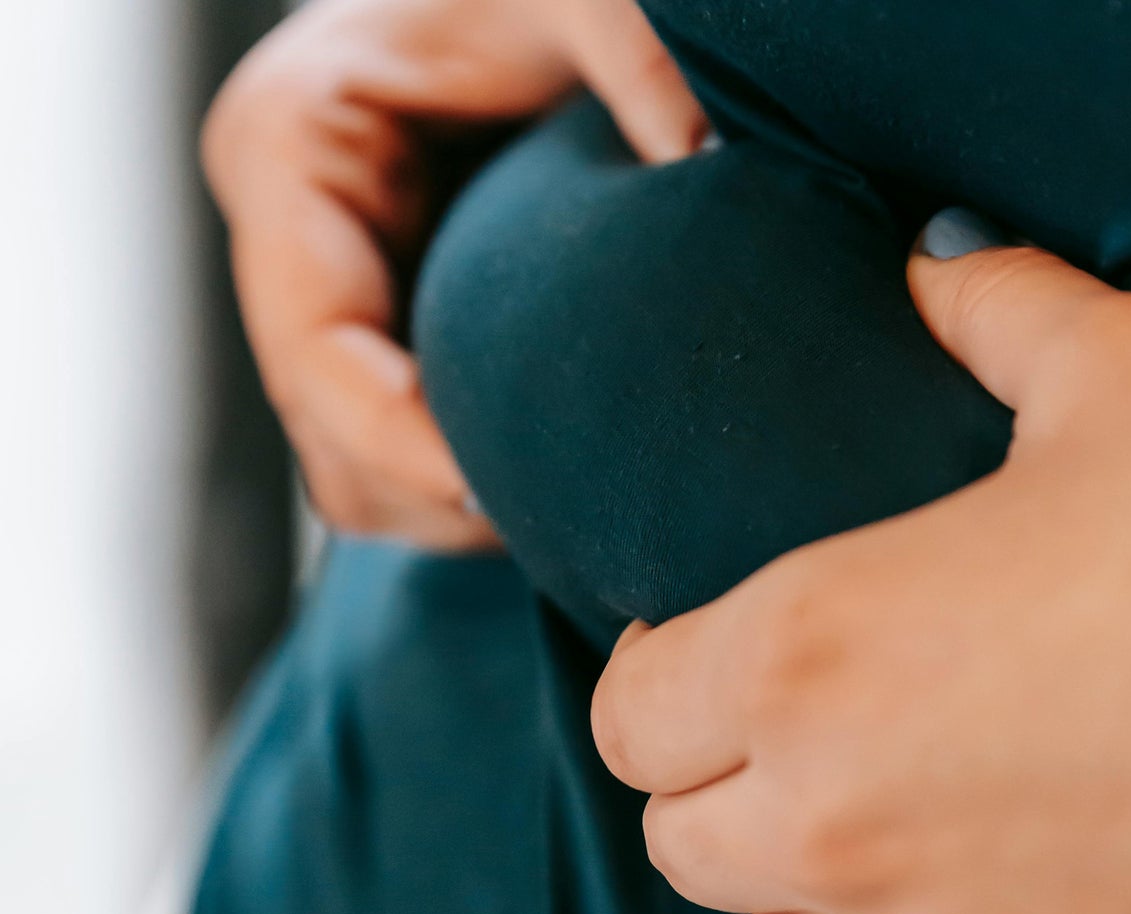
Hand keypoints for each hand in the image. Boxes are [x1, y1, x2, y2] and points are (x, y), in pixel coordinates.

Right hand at [203, 0, 706, 548]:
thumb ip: (630, 51)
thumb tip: (707, 160)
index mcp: (290, 153)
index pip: (317, 351)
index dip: (401, 443)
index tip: (503, 491)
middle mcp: (289, 244)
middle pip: (331, 438)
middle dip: (439, 491)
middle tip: (567, 512)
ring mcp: (325, 305)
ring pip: (355, 474)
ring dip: (453, 509)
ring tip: (565, 503)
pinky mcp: (373, 346)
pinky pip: (392, 467)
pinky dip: (463, 491)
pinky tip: (548, 475)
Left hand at [592, 232, 1130, 913]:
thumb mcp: (1125, 371)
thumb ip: (993, 309)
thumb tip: (929, 267)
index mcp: (802, 654)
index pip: (627, 717)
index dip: (651, 685)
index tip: (693, 668)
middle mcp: (829, 824)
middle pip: (679, 850)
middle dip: (722, 798)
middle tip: (803, 753)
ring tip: (884, 856)